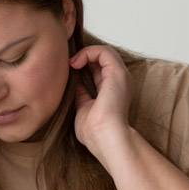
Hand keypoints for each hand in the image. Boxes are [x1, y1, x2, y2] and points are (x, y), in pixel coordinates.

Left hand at [69, 43, 132, 157]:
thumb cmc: (94, 132)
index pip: (100, 69)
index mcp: (113, 90)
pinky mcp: (117, 72)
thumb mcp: (83, 108)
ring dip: (85, 53)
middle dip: (84, 56)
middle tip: (68, 64)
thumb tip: (75, 85)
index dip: (84, 64)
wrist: (104, 138)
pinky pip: (104, 51)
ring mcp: (120, 76)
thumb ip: (81, 95)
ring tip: (71, 62)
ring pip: (104, 51)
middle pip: (102, 58)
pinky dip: (88, 52)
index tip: (69, 70)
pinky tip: (76, 62)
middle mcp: (119, 81)